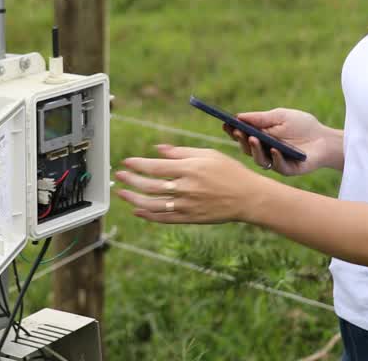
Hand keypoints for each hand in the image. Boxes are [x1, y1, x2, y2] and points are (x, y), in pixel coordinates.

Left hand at [115, 144, 260, 223]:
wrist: (248, 197)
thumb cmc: (229, 172)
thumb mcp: (207, 154)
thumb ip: (180, 152)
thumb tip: (157, 149)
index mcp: (189, 169)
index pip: (155, 167)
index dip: (137, 165)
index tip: (126, 162)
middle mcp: (186, 188)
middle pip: (150, 186)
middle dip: (131, 181)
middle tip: (120, 176)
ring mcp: (187, 205)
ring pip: (153, 205)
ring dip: (134, 200)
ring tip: (123, 194)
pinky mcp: (190, 218)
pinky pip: (164, 219)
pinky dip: (149, 215)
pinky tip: (138, 211)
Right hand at [228, 107, 337, 175]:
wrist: (325, 139)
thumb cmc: (302, 125)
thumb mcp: (280, 116)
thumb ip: (261, 118)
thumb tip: (239, 116)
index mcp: (261, 137)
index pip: (242, 135)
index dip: (233, 131)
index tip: (226, 124)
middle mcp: (265, 150)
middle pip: (247, 148)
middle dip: (240, 140)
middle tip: (237, 131)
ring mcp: (275, 161)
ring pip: (259, 160)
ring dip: (255, 149)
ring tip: (253, 138)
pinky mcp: (288, 170)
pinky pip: (278, 166)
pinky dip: (275, 158)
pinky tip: (274, 149)